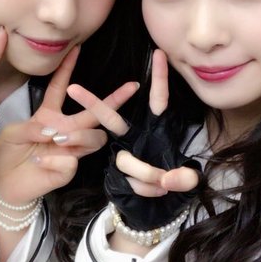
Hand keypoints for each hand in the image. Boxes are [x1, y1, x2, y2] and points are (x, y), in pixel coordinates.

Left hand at [0, 46, 139, 206]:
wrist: (3, 184)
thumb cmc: (8, 154)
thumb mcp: (13, 133)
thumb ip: (31, 126)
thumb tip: (53, 130)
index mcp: (49, 117)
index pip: (61, 88)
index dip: (68, 68)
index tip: (77, 48)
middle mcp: (65, 131)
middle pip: (95, 115)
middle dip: (113, 100)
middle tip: (129, 87)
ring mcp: (69, 151)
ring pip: (95, 138)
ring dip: (79, 135)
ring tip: (58, 138)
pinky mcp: (67, 170)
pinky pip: (72, 161)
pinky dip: (55, 159)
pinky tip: (39, 160)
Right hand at [67, 49, 200, 230]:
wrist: (157, 207)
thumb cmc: (174, 182)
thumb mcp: (187, 180)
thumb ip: (183, 177)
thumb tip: (168, 179)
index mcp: (155, 129)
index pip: (158, 101)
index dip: (159, 78)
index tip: (159, 54)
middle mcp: (135, 138)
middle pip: (112, 119)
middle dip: (93, 103)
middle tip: (73, 89)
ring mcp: (123, 155)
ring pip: (124, 159)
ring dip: (146, 173)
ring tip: (164, 184)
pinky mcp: (116, 173)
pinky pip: (127, 180)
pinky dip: (144, 189)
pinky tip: (157, 193)